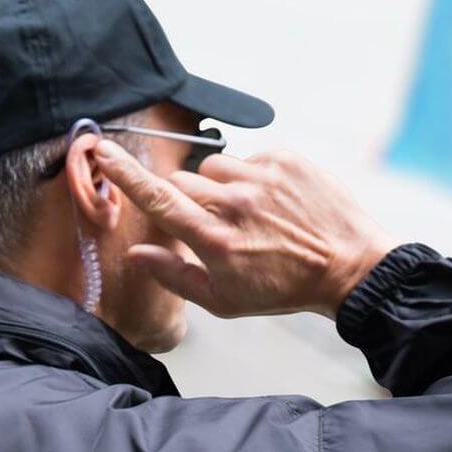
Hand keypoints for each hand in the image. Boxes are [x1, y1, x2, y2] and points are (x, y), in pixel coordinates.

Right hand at [94, 140, 400, 319]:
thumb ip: (173, 275)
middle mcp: (235, 204)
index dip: (125, 175)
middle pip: (182, 182)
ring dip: (219, 186)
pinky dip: (252, 177)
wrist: (349, 268)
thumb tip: (136, 254)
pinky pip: (249, 157)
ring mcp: (262, 178)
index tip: (102, 151)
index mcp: (214, 241)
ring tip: (247, 213)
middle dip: (186, 199)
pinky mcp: (286, 159)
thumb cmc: (282, 289)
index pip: (158, 199)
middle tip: (213, 223)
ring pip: (213, 167)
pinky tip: (272, 202)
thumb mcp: (223, 300)